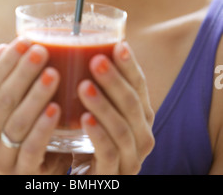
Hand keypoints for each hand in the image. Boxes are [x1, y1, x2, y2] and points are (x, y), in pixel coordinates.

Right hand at [0, 39, 70, 174]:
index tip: (26, 42)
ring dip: (36, 95)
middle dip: (24, 73)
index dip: (7, 61)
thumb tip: (4, 47)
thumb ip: (3, 78)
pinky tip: (56, 108)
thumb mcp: (6, 102)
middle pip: (3, 100)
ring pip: (17, 122)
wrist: (28, 168)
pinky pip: (32, 147)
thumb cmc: (16, 126)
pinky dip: (44, 126)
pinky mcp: (21, 171)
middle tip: (42, 51)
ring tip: (53, 73)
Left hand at [72, 42, 154, 174]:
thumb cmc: (91, 137)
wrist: (90, 178)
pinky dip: (98, 135)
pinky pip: (110, 154)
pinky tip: (85, 119)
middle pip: (133, 105)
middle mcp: (143, 135)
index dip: (130, 66)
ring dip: (103, 106)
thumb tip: (79, 43)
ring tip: (84, 87)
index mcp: (141, 114)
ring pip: (122, 129)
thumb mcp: (98, 109)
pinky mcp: (115, 175)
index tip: (118, 45)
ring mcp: (132, 158)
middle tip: (95, 60)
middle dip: (114, 81)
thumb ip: (97, 83)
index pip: (139, 85)